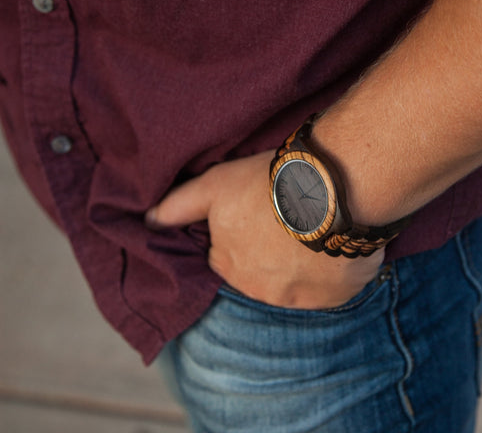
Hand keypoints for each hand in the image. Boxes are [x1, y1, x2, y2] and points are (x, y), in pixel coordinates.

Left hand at [145, 151, 383, 308]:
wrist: (328, 191)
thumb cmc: (268, 183)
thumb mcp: (217, 185)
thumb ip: (181, 205)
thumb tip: (147, 221)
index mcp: (227, 263)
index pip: (225, 255)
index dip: (242, 232)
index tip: (259, 212)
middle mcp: (257, 290)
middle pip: (258, 271)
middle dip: (269, 251)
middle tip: (288, 217)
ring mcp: (296, 297)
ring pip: (293, 282)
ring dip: (299, 263)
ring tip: (314, 226)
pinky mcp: (331, 298)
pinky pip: (327, 288)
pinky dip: (330, 273)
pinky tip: (334, 242)